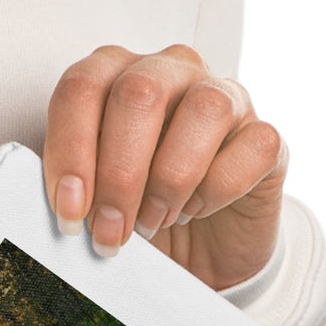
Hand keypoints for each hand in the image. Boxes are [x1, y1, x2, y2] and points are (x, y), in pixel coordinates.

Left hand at [43, 43, 286, 290]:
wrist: (197, 254)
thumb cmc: (137, 215)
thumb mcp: (94, 200)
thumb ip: (75, 186)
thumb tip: (61, 203)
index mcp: (117, 76)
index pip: (82, 87)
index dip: (69, 151)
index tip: (69, 214)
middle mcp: (171, 71)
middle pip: (139, 94)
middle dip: (118, 175)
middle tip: (109, 233)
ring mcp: (225, 98)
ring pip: (204, 109)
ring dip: (170, 180)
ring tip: (153, 222)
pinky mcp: (264, 138)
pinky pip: (252, 147)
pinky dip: (217, 189)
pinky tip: (195, 212)